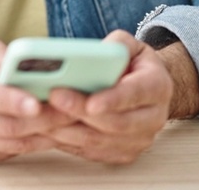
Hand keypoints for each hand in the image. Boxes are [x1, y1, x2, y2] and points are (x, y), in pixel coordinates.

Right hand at [0, 34, 81, 164]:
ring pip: (11, 143)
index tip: (36, 102)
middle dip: (41, 120)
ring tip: (69, 121)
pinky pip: (9, 152)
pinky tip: (50, 131)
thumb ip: (2, 53)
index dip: (11, 100)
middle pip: (4, 125)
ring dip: (43, 134)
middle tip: (71, 110)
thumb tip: (28, 65)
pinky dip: (33, 142)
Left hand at [38, 30, 177, 163]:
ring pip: (99, 141)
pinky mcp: (122, 154)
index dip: (113, 100)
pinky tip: (46, 129)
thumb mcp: (130, 46)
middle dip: (81, 112)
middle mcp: (152, 118)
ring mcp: (139, 140)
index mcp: (157, 87)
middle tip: (53, 98)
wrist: (147, 91)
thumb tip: (99, 51)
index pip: (136, 94)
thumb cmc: (134, 65)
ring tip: (41, 114)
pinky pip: (91, 153)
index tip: (91, 103)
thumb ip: (117, 44)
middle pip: (115, 122)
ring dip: (67, 130)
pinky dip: (66, 142)